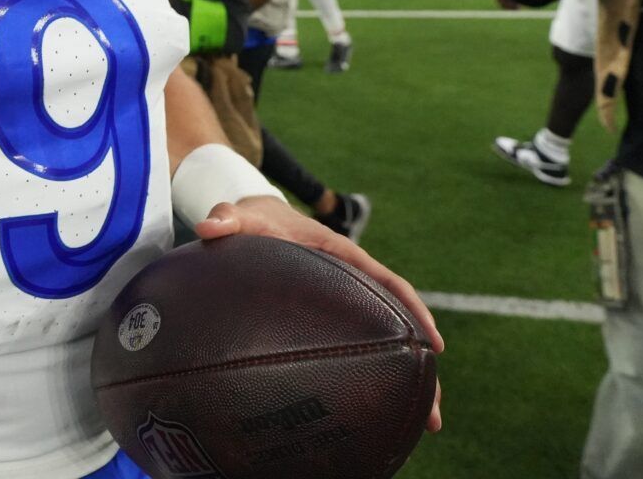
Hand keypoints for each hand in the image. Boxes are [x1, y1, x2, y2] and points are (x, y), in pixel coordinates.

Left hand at [197, 195, 443, 432]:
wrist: (254, 216)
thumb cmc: (255, 219)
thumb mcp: (242, 216)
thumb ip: (226, 217)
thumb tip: (208, 225)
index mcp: (343, 255)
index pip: (389, 283)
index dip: (414, 313)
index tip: (434, 345)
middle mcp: (353, 278)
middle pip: (397, 323)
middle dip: (420, 365)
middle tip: (431, 412)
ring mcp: (347, 299)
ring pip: (385, 340)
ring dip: (405, 378)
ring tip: (422, 426)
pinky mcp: (335, 314)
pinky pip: (361, 343)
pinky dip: (374, 372)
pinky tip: (376, 408)